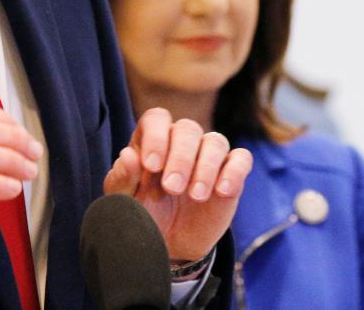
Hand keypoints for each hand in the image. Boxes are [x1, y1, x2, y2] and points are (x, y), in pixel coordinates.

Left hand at [103, 107, 252, 260]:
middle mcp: (180, 142)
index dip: (156, 136)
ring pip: (215, 142)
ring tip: (196, 196)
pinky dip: (234, 171)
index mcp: (152, 140)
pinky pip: (241, 159)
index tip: (152, 165)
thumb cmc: (141, 215)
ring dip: (206, 167)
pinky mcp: (230, 174)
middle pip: (188, 129)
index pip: (157, 118)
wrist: (168, 244)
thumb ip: (122, 178)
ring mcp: (207, 156)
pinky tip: (222, 191)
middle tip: (172, 188)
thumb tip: (128, 155)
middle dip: (181, 158)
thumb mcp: (124, 202)